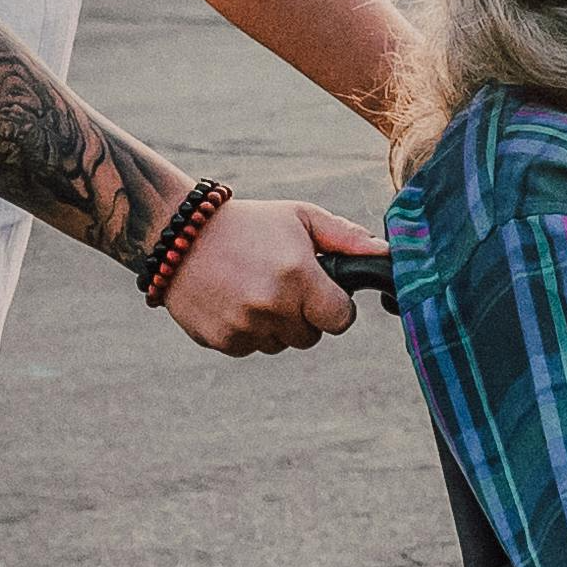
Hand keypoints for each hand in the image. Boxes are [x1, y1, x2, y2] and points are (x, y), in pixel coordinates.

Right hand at [161, 198, 380, 355]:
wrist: (180, 234)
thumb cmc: (250, 224)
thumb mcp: (301, 217)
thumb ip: (347, 238)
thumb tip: (387, 254)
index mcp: (299, 277)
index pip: (341, 320)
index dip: (335, 307)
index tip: (322, 292)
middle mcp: (273, 307)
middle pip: (311, 336)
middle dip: (304, 315)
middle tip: (282, 284)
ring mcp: (245, 327)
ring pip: (280, 344)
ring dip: (275, 325)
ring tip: (253, 288)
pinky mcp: (221, 341)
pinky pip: (251, 348)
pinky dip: (247, 331)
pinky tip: (233, 299)